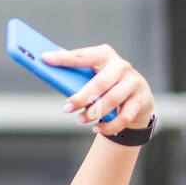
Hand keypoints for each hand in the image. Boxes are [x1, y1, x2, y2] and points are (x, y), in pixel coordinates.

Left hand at [40, 44, 155, 137]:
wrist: (138, 98)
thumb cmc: (108, 85)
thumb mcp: (94, 74)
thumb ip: (76, 71)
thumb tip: (48, 63)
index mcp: (105, 55)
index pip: (83, 56)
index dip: (64, 58)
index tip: (45, 59)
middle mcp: (121, 67)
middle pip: (99, 83)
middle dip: (81, 98)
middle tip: (66, 109)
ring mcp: (133, 83)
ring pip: (111, 101)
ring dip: (93, 113)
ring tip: (80, 120)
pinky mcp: (140, 100)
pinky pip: (123, 118)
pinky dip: (108, 126)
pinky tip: (97, 128)